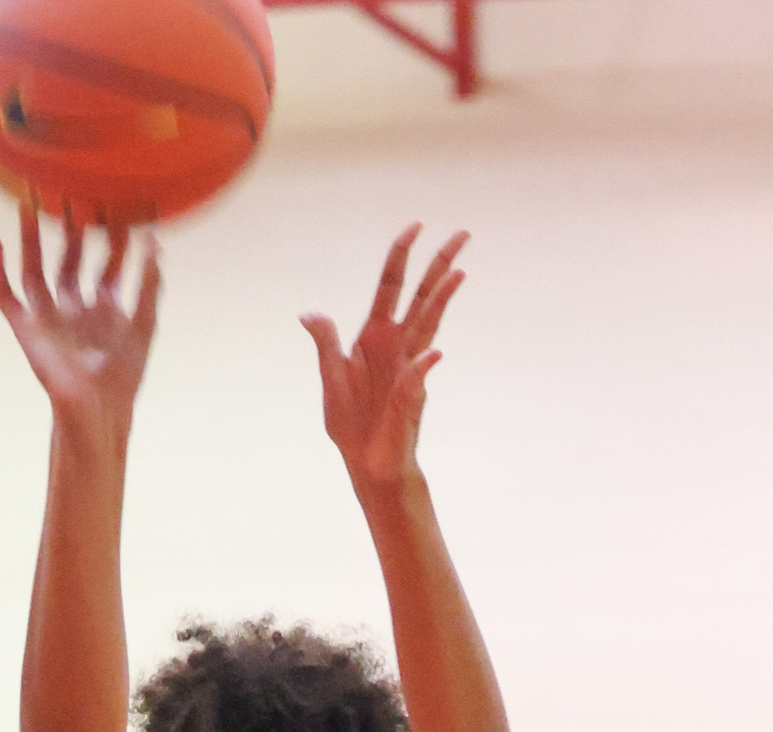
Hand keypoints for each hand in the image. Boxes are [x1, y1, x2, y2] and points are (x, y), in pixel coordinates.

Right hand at [0, 210, 161, 432]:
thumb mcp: (143, 326)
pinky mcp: (25, 329)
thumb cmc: (123, 378)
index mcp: (102, 307)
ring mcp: (48, 317)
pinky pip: (4, 295)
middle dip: (69, 230)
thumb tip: (155, 243)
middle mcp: (73, 307)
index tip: (111, 207)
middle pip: (68, 258)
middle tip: (71, 195)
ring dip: (29, 239)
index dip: (108, 236)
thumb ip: (148, 286)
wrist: (97, 412)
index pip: (103, 262)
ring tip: (27, 205)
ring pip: (34, 268)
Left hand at [302, 226, 464, 493]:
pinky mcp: (412, 396)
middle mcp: (397, 344)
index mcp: (374, 334)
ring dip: (442, 299)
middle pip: (422, 295)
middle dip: (440, 263)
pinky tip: (433, 356)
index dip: (401, 255)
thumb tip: (309, 313)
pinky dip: (423, 366)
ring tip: (459, 272)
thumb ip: (325, 344)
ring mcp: (409, 366)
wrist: (367, 464)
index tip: (417, 226)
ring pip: (429, 324)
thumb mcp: (330, 377)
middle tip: (463, 234)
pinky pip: (418, 377)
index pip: (391, 285)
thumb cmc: (349, 423)